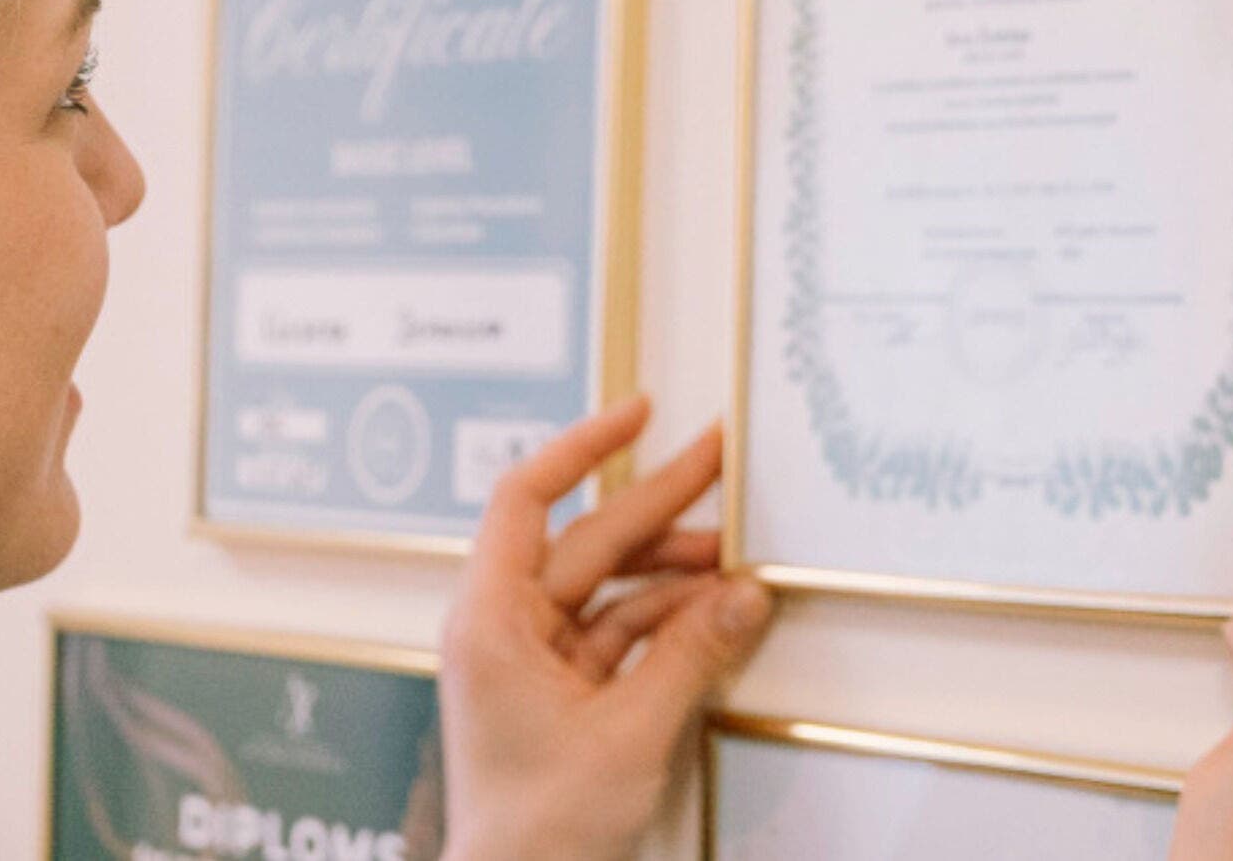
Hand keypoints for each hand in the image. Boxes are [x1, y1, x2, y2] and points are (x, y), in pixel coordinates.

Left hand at [438, 397, 772, 860]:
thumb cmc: (537, 833)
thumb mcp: (630, 734)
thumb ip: (691, 656)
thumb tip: (743, 595)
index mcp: (489, 620)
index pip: (526, 497)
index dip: (582, 446)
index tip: (638, 413)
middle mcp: (501, 628)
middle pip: (584, 541)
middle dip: (656, 504)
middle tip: (718, 460)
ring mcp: (528, 660)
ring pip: (606, 589)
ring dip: (671, 574)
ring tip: (736, 557)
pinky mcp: (556, 692)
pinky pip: (615, 634)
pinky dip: (663, 623)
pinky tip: (715, 613)